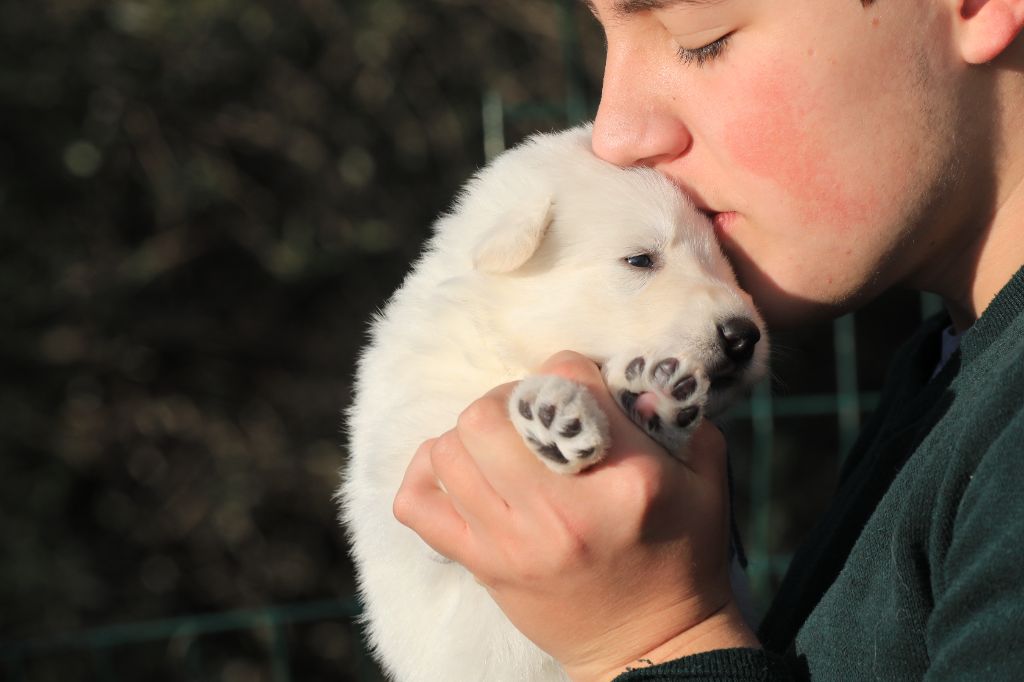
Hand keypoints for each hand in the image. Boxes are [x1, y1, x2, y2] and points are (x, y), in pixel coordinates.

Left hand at [393, 351, 758, 680]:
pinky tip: (457, 473)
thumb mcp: (705, 481)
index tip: (577, 391)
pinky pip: (416, 505)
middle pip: (486, 415)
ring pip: (447, 452)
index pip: (565, 380)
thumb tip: (629, 377)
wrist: (652, 645)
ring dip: (468, 438)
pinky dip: (425, 476)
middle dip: (504, 400)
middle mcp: (560, 510)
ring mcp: (513, 542)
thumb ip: (676, 418)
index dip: (567, 371)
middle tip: (527, 415)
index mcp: (626, 479)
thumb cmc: (682, 558)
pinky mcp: (483, 565)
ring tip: (498, 448)